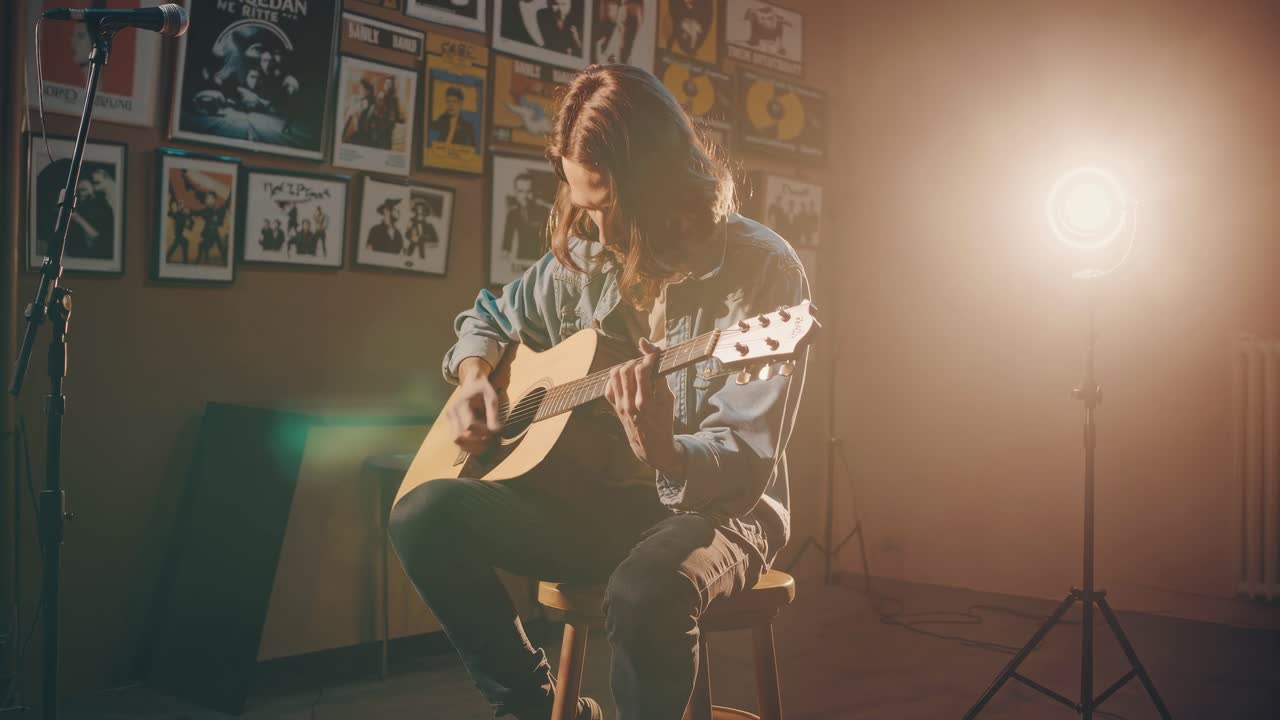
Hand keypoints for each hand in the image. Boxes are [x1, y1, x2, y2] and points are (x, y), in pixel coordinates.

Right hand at [448, 359, 501, 453]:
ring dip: (471, 447)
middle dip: (477, 442)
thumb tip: (496, 432)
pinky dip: (467, 446)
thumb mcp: (491, 397)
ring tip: (485, 445)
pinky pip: (456, 440)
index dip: (483, 433)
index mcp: (461, 404)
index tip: (495, 433)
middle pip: (461, 436)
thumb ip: (493, 414)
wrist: (472, 383)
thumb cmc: (483, 390)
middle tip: (491, 441)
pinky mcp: (450, 424)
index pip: (469, 426)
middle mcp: (451, 412)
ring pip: (456, 440)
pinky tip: (478, 445)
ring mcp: (449, 419)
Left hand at [605, 338, 681, 473]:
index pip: (643, 370)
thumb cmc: (664, 420)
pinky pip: (609, 387)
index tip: (655, 354)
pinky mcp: (615, 408)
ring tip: (636, 368)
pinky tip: (626, 380)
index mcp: (646, 402)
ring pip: (615, 375)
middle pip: (626, 370)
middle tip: (645, 362)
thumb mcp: (668, 399)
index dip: (649, 357)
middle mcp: (630, 404)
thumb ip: (660, 376)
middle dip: (636, 361)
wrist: (651, 446)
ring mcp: (620, 406)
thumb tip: (652, 351)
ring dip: (625, 367)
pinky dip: (616, 379)